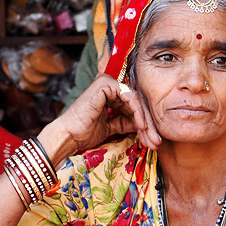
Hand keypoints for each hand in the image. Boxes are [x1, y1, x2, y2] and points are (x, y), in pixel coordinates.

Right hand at [46, 74, 160, 157]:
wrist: (69, 136)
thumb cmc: (85, 133)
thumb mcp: (113, 128)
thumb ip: (128, 123)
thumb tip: (147, 126)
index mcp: (111, 95)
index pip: (135, 107)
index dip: (146, 125)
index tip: (153, 142)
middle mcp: (110, 86)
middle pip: (138, 104)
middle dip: (149, 125)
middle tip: (156, 142)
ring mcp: (107, 83)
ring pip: (136, 101)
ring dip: (146, 121)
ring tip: (151, 138)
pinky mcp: (105, 83)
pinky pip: (129, 97)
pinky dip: (137, 112)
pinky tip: (141, 126)